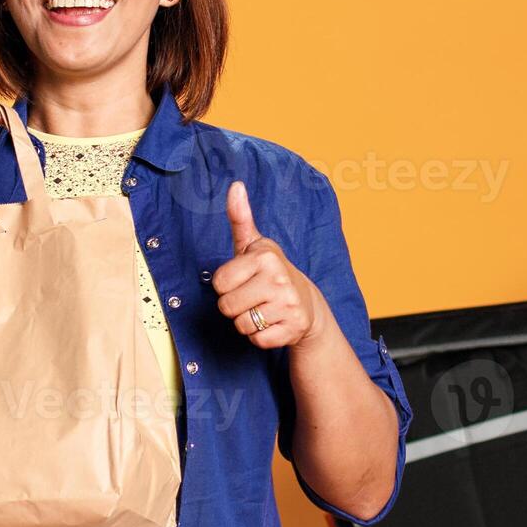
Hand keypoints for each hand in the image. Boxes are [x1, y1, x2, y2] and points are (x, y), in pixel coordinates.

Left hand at [212, 181, 330, 350]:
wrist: (306, 303)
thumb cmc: (270, 272)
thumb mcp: (253, 245)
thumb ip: (240, 218)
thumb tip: (235, 186)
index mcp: (265, 257)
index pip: (219, 283)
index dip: (226, 285)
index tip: (242, 279)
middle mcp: (279, 279)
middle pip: (226, 307)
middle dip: (234, 306)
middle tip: (252, 297)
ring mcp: (289, 304)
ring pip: (241, 325)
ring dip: (246, 322)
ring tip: (261, 309)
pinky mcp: (293, 328)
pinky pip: (257, 341)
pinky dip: (260, 337)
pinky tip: (272, 323)